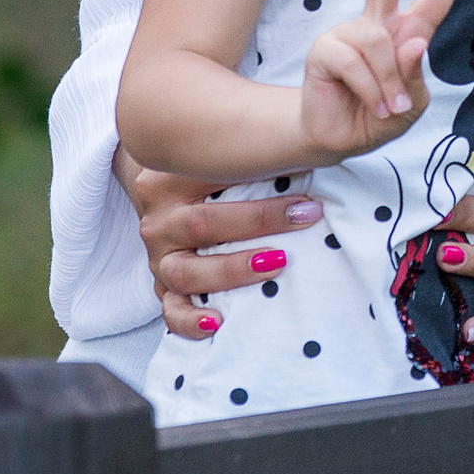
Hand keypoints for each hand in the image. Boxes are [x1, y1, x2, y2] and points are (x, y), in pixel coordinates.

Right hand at [120, 147, 323, 338]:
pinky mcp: (161, 285)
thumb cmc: (208, 173)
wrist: (164, 193)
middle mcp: (159, 219)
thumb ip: (254, 156)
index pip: (212, 179)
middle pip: (202, 224)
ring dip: (232, 271)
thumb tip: (315, 150)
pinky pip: (170, 310)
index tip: (307, 194)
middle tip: (305, 219)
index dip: (261, 182)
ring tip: (275, 265)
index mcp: (170, 178)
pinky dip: (190, 320)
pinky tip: (217, 323)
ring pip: (186, 271)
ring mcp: (157, 255)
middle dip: (259, 222)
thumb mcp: (222, 155)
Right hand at [300, 0, 469, 161]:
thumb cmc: (381, 117)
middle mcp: (378, 26)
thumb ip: (415, 76)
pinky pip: (356, 63)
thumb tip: (414, 41)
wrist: (341, 139)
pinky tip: (371, 105)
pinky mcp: (326, 48)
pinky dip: (371, 90)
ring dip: (390, 84)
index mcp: (407, 32)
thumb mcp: (413, 103)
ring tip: (388, 108)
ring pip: (381, 44)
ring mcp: (350, 34)